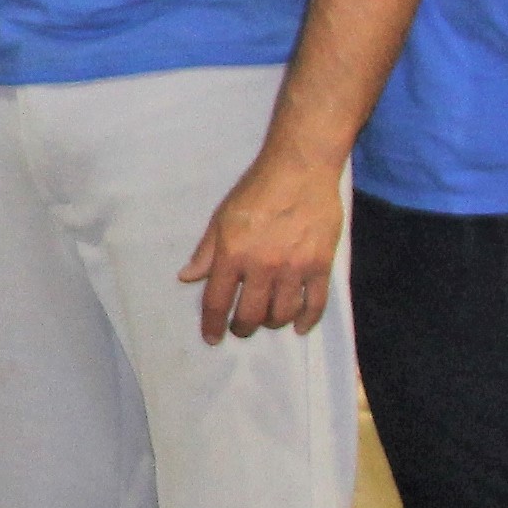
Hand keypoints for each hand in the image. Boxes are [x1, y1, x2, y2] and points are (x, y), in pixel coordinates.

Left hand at [179, 140, 344, 339]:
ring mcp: (294, 267)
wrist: (300, 170)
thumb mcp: (222, 217)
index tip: (212, 338)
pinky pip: (315, 304)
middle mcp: (263, 265)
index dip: (212, 324)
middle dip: (242, 327)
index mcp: (233, 253)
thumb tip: (187, 277)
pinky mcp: (320, 265)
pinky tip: (298, 326)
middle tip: (241, 327)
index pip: (218, 300)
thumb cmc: (257, 190)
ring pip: (281, 314)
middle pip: (250, 314)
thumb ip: (206, 252)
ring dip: (271, 323)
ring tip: (266, 320)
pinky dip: (306, 320)